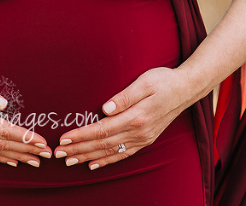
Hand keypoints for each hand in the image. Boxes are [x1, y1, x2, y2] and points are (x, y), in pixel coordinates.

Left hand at [52, 67, 196, 169]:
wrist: (186, 89)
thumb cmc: (163, 80)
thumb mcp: (144, 82)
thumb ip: (124, 97)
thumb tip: (105, 108)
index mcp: (136, 117)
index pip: (102, 130)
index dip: (82, 135)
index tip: (64, 138)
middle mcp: (139, 132)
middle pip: (103, 144)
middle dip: (79, 149)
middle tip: (58, 154)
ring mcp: (143, 138)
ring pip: (111, 152)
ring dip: (88, 157)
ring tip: (70, 162)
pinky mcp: (145, 139)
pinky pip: (123, 154)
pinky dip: (107, 161)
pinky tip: (94, 164)